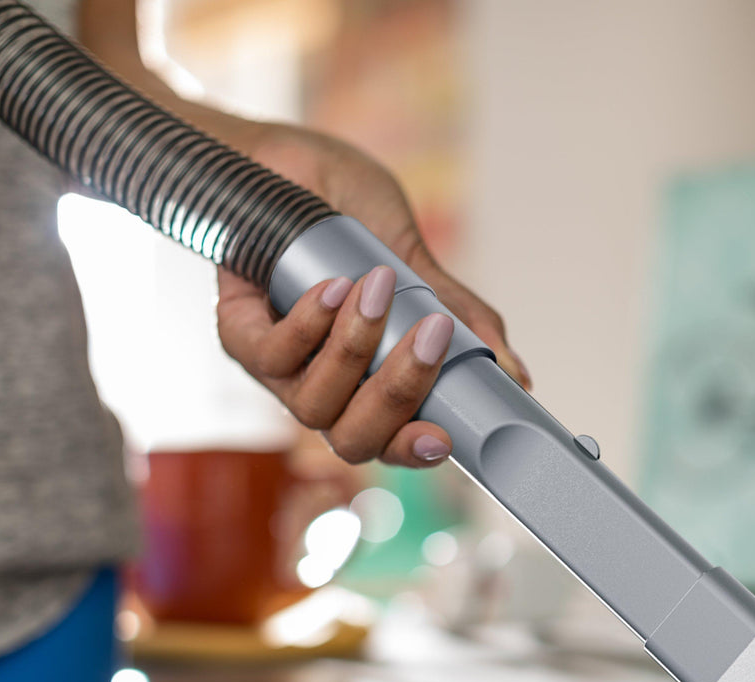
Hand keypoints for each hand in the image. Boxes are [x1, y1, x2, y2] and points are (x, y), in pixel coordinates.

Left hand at [217, 125, 530, 467]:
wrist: (284, 157)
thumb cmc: (346, 211)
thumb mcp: (415, 260)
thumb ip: (459, 316)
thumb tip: (515, 374)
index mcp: (370, 385)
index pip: (394, 443)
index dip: (416, 451)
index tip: (444, 437)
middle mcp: (324, 390)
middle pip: (355, 438)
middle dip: (397, 395)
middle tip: (432, 338)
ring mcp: (280, 370)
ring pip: (313, 405)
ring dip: (354, 350)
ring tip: (379, 290)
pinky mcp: (239, 336)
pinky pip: (271, 357)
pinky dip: (308, 326)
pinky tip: (335, 287)